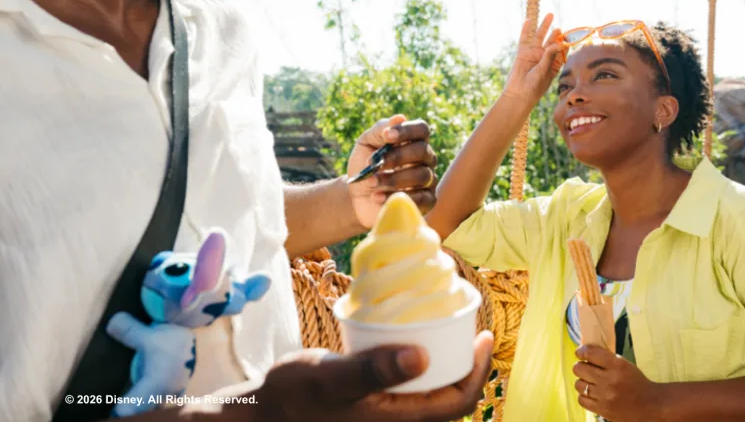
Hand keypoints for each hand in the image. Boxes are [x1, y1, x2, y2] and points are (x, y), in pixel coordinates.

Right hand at [244, 331, 494, 421]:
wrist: (260, 417)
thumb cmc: (291, 395)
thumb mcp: (329, 377)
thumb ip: (372, 370)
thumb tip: (423, 358)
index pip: (458, 403)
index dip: (478, 371)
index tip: (485, 336)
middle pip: (449, 405)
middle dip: (465, 369)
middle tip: (467, 331)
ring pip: (431, 403)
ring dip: (445, 374)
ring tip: (445, 336)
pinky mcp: (374, 419)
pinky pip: (412, 402)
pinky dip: (423, 380)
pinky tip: (414, 354)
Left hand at [347, 115, 438, 227]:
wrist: (356, 196)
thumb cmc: (364, 166)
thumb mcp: (365, 144)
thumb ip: (380, 130)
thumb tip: (399, 118)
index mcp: (413, 141)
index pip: (421, 129)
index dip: (406, 131)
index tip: (386, 136)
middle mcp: (425, 159)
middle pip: (422, 151)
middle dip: (396, 157)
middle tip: (375, 164)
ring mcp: (428, 180)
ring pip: (421, 175)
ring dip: (393, 179)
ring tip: (371, 183)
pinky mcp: (427, 201)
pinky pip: (421, 198)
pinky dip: (397, 197)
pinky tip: (377, 197)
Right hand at [502, 14, 566, 102]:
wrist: (518, 93)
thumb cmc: (534, 86)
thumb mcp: (544, 71)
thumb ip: (550, 56)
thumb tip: (558, 43)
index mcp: (553, 64)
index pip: (562, 51)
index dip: (565, 43)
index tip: (570, 37)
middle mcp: (544, 57)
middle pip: (551, 41)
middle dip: (556, 33)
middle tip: (561, 26)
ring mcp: (533, 53)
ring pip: (539, 36)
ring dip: (544, 26)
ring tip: (550, 15)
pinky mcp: (522, 52)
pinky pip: (524, 38)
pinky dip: (526, 29)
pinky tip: (529, 20)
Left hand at [573, 345, 662, 420]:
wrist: (651, 405)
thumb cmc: (637, 382)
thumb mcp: (625, 365)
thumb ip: (607, 359)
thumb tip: (586, 352)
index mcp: (617, 365)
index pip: (590, 353)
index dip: (581, 351)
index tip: (580, 353)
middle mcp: (609, 380)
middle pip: (579, 368)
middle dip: (580, 366)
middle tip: (585, 368)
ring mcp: (605, 396)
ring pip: (578, 384)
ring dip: (582, 382)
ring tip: (590, 382)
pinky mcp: (603, 410)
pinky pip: (582, 400)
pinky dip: (584, 395)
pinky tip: (591, 394)